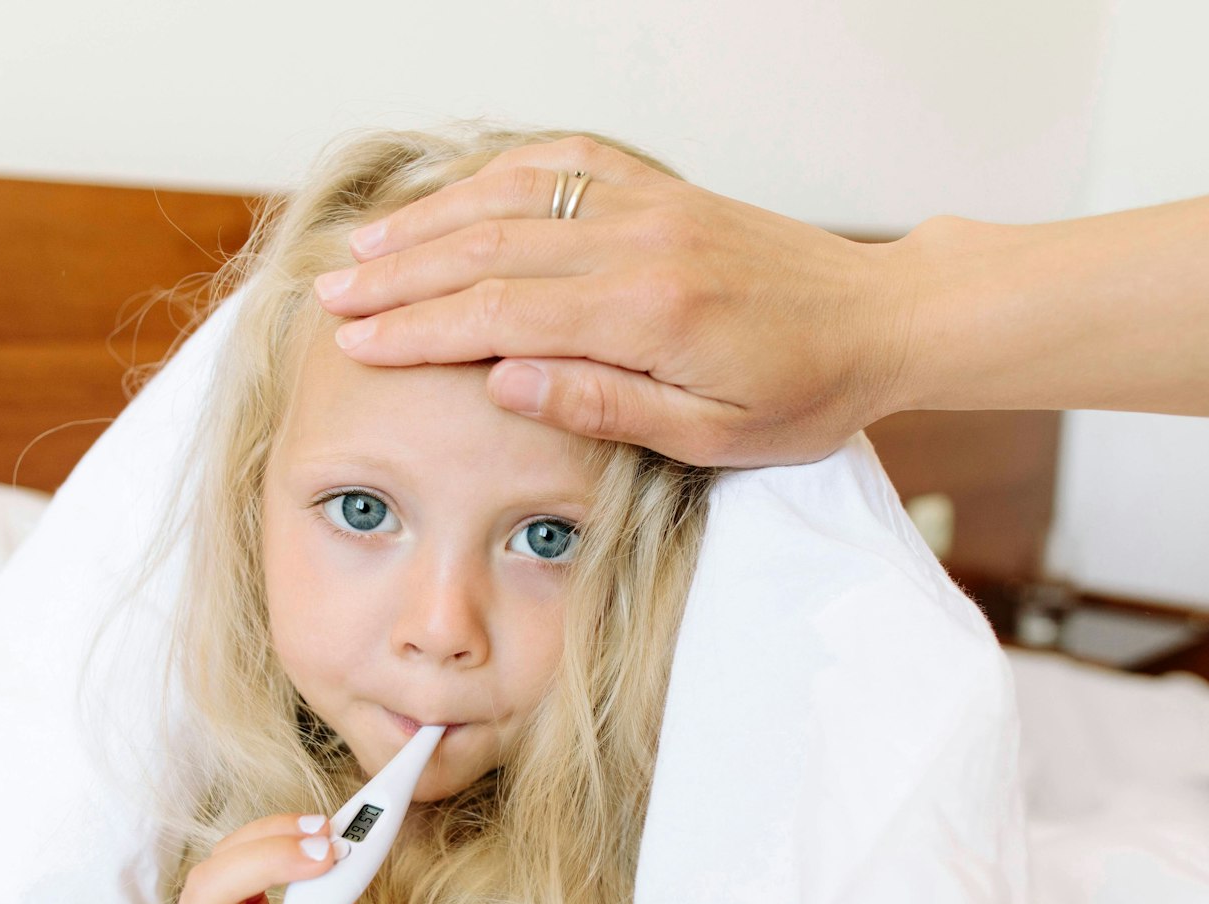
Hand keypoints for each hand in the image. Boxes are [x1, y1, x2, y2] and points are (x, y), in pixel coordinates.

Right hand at [312, 134, 927, 467]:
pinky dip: (496, 174)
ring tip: (363, 250)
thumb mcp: (712, 435)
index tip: (355, 343)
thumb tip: (504, 384)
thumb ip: (604, 406)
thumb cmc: (805, 393)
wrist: (879, 318)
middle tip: (329, 300)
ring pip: (514, 197)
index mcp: (650, 312)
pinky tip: (453, 196)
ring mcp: (650, 204)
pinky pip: (562, 163)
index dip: (419, 328)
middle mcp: (641, 242)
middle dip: (400, 276)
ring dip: (431, 222)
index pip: (502, 313)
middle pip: (490, 247)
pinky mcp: (661, 189)